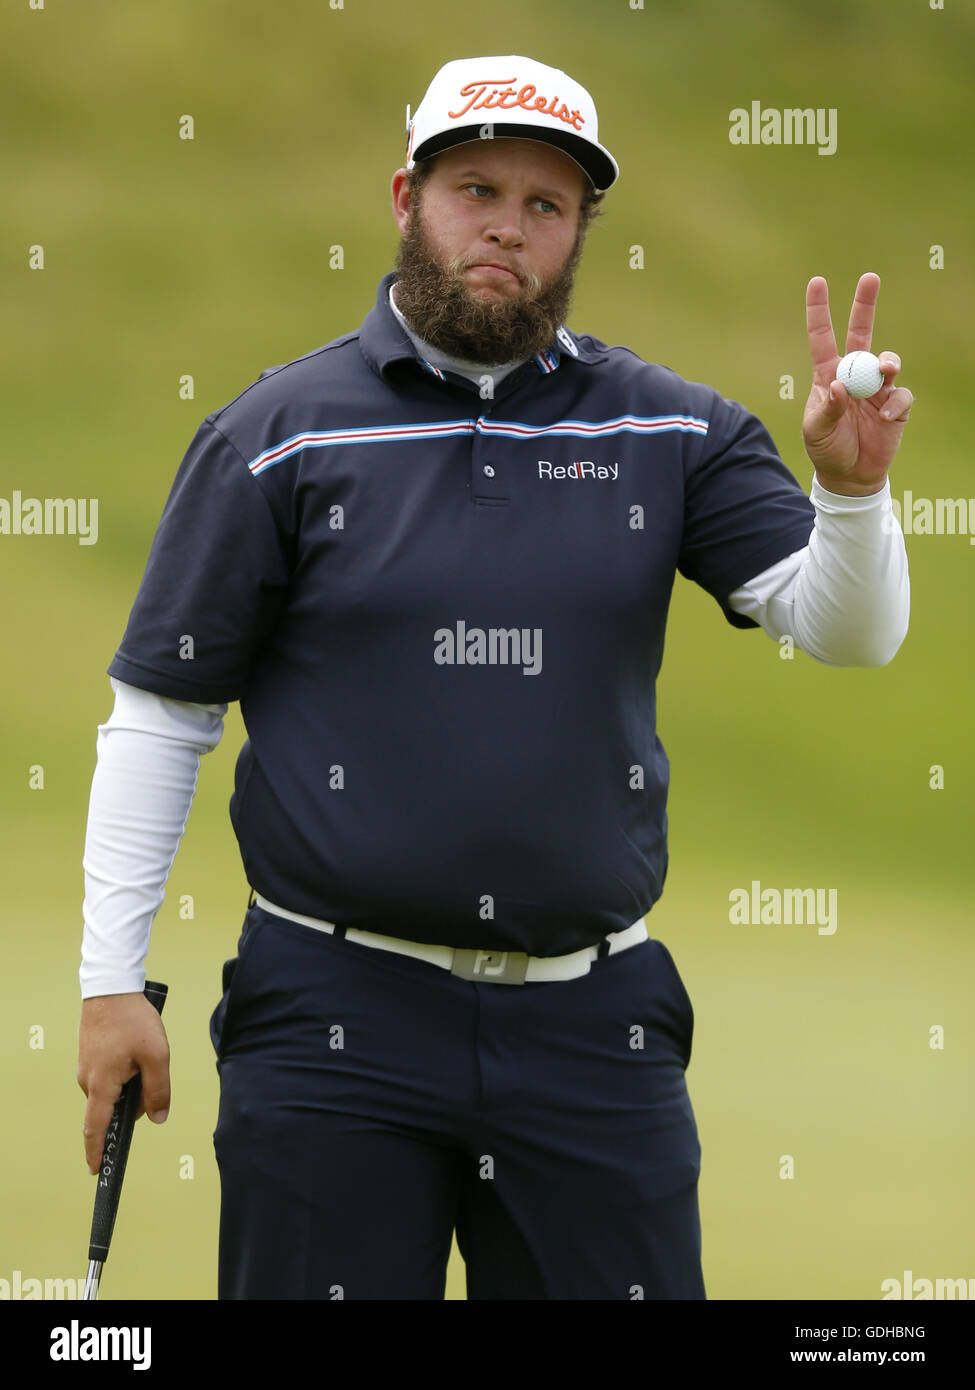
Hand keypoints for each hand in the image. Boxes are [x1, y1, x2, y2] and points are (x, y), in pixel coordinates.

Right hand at [77, 992, 170, 1174]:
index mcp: (101, 1085)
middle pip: (114, 1107)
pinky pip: (110, 1074)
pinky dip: (126, 1069)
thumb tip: (158, 1119)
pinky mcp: (90, 1056)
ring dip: (133, 1080)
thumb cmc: (133, 1021)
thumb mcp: (156, 1056)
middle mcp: (87, 1080)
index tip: (97, 1170)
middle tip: (151, 1070)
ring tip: (143, 1051)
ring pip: (115, 1088)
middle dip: (135, 1099)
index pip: (96, 1128)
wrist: (111, 987)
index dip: (97, 1151)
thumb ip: (158, 1091)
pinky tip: (135, 1047)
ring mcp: (86, 1067)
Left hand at [802, 272, 913, 495]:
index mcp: (828, 375)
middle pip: (861, 334)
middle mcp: (854, 375)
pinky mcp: (896, 406)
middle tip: (870, 277)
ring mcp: (876, 389)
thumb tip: (838, 384)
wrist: (850, 475)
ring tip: (885, 372)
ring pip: (887, 361)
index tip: (817, 282)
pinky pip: (901, 395)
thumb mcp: (816, 431)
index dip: (819, 311)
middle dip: (865, 305)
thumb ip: (827, 408)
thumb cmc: (827, 449)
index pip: (822, 338)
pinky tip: (884, 419)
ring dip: (887, 363)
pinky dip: (894, 404)